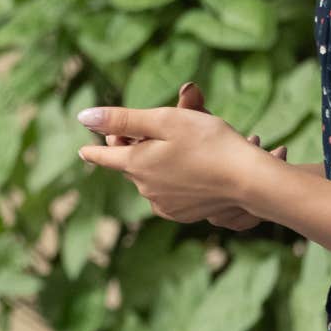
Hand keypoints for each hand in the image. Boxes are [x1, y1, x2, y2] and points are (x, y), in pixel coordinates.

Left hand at [77, 104, 278, 224]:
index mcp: (136, 164)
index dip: (94, 149)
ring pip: (149, 179)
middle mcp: (144, 189)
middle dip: (137, 147)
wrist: (246, 179)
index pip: (105, 156)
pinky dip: (171, 181)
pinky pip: (166, 194)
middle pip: (131, 164)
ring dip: (156, 164)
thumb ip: (123, 119)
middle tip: (156, 129)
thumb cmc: (208, 142)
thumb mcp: (164, 120)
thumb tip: (83, 116)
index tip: (84, 150)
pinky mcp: (181, 214)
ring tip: (182, 148)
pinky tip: (192, 171)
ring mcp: (163, 205)